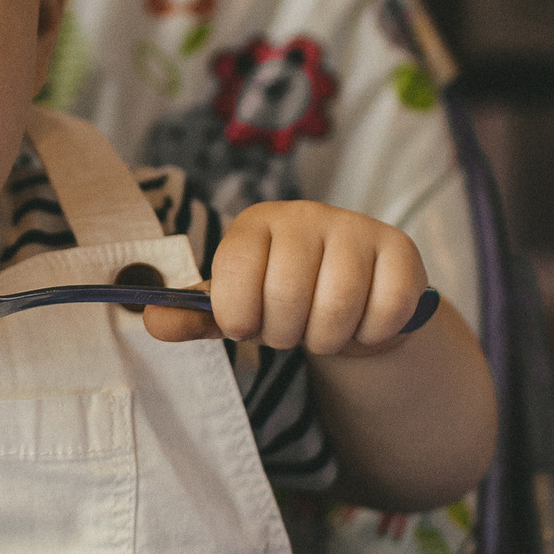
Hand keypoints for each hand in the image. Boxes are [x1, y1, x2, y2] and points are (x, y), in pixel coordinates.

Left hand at [142, 200, 430, 356]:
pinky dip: (370, 334)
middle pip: (287, 296)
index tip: (245, 326)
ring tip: (323, 328)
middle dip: (286, 334)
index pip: (234, 276)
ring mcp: (356, 228)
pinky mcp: (400, 249)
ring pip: (337, 309)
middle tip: (291, 329)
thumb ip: (195, 317)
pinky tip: (363, 322)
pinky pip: (385, 311)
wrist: (354, 301)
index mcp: (256, 223)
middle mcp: (305, 214)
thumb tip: (153, 321)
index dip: (238, 317)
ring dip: (328, 339)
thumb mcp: (236, 307)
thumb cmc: (284, 300)